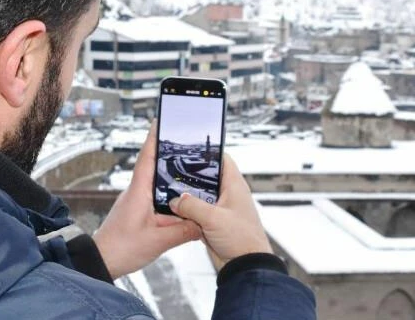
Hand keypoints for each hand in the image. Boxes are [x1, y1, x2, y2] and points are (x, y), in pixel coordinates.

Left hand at [93, 121, 200, 278]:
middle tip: (186, 142)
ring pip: (157, 184)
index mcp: (138, 191)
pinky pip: (156, 198)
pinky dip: (169, 196)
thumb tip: (203, 222)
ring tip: (191, 168)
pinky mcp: (138, 212)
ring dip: (171, 176)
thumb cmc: (122, 248)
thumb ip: (183, 231)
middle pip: (154, 166)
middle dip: (168, 153)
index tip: (160, 120)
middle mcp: (136, 192)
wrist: (102, 262)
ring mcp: (136, 202)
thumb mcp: (158, 241)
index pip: (146, 158)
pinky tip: (182, 200)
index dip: (154, 138)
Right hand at [169, 153, 271, 270]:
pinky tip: (174, 209)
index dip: (207, 152)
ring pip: (200, 195)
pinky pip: (197, 211)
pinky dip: (187, 210)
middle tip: (173, 169)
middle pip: (207, 177)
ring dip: (187, 195)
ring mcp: (220, 209)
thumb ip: (191, 205)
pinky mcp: (213, 222)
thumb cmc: (241, 240)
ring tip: (169, 188)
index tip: (190, 148)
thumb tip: (175, 200)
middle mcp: (228, 194)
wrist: (245, 267)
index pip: (222, 159)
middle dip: (190, 175)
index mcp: (234, 186)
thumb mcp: (213, 218)